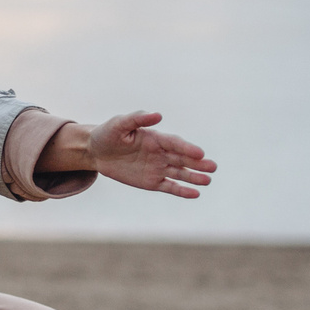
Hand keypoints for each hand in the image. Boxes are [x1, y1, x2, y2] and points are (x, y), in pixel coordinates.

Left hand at [82, 111, 215, 198]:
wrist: (96, 151)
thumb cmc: (108, 133)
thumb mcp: (120, 124)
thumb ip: (138, 119)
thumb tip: (158, 115)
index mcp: (155, 138)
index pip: (175, 144)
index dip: (187, 148)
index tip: (200, 153)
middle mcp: (160, 153)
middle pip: (182, 159)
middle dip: (197, 163)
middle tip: (213, 167)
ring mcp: (157, 168)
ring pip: (179, 174)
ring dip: (194, 178)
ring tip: (208, 181)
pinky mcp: (151, 182)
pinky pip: (169, 187)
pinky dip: (182, 191)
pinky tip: (195, 194)